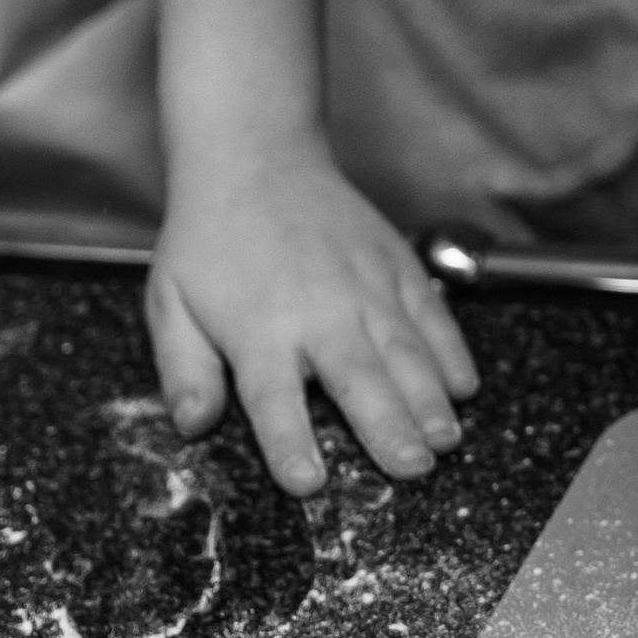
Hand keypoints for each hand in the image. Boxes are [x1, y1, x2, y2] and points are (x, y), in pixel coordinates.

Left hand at [145, 145, 478, 496]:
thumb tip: (193, 425)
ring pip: (406, 354)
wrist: (256, 156)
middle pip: (358, 380)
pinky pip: (432, 317)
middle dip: (388, 427)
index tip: (308, 481)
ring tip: (445, 440)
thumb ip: (184, 370)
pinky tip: (463, 389)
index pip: (272, 398)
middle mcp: (318, 313)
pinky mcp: (397, 269)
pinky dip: (451, 353)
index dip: (290, 442)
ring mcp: (366, 289)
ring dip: (429, 401)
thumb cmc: (212, 240)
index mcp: (258, 331)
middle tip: (412, 468)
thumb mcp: (173, 303)